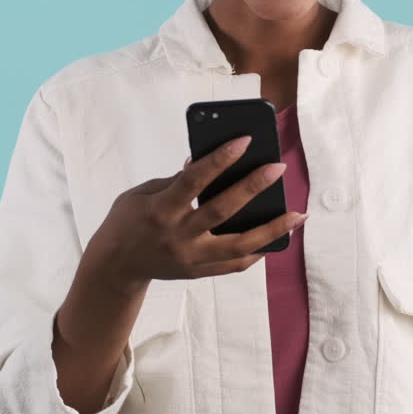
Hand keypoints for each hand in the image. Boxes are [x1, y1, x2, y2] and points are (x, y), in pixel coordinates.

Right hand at [86, 135, 305, 287]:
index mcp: (160, 210)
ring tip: (298, 215)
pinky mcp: (198, 272)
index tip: (244, 141)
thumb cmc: (128, 221)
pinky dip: (257, 252)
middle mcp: (178, 236)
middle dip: (253, 187)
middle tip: (277, 168)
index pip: (194, 181)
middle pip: (222, 211)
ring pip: (239, 246)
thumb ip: (174, 181)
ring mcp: (191, 258)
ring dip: (272, 230)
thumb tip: (205, 163)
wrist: (114, 266)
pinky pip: (234, 265)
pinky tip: (275, 238)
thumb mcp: (141, 194)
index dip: (219, 160)